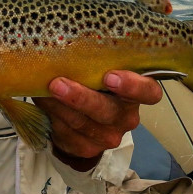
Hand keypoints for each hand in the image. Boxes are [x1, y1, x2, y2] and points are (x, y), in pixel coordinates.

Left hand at [33, 71, 162, 170]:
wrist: (85, 119)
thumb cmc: (95, 83)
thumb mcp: (100, 70)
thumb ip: (94, 61)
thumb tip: (66, 45)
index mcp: (138, 93)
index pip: (148, 92)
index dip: (132, 86)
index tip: (109, 77)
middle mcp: (127, 117)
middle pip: (108, 111)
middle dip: (81, 98)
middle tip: (58, 84)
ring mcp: (109, 137)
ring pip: (82, 123)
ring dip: (59, 106)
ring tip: (44, 91)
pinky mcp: (88, 148)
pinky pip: (68, 133)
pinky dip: (53, 116)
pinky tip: (44, 103)